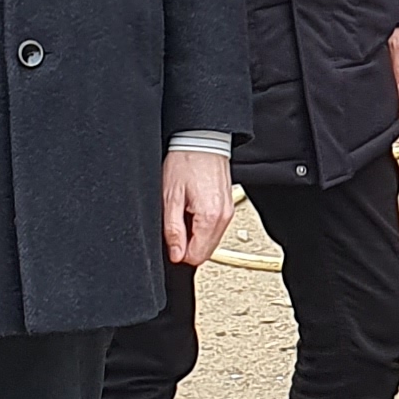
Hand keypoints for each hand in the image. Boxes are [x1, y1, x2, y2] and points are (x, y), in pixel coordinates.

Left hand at [164, 148, 235, 267]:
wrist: (202, 141)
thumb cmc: (185, 162)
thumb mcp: (170, 197)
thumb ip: (173, 230)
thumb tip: (176, 254)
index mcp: (209, 217)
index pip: (196, 257)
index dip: (179, 252)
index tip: (171, 237)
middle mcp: (224, 217)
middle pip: (205, 252)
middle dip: (187, 245)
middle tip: (176, 223)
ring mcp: (228, 212)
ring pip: (210, 241)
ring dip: (195, 235)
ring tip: (184, 213)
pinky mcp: (228, 206)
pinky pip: (215, 228)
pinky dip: (202, 226)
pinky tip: (193, 210)